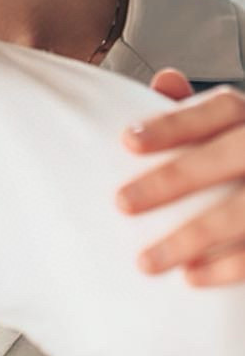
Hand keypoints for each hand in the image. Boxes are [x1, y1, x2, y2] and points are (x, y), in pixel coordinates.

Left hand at [116, 68, 244, 284]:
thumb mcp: (236, 128)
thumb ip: (199, 111)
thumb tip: (164, 79)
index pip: (221, 109)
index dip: (174, 123)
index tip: (127, 141)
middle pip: (229, 155)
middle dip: (175, 178)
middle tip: (123, 203)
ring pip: (243, 212)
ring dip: (193, 237)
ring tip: (146, 261)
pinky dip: (227, 266)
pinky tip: (192, 277)